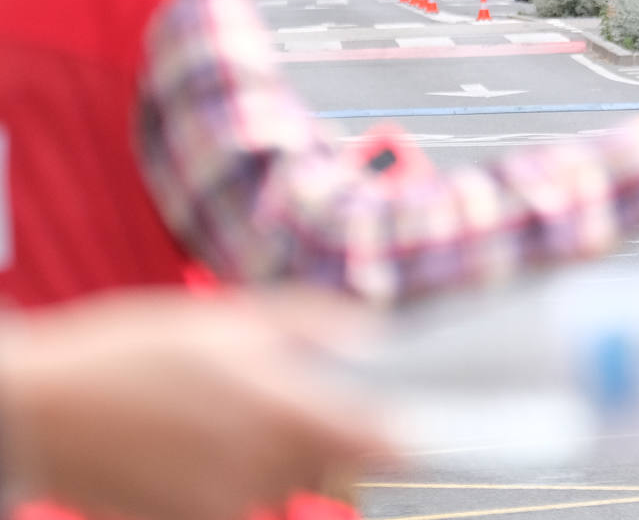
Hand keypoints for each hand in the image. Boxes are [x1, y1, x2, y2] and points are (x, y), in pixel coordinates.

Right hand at [0, 290, 392, 519]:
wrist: (36, 410)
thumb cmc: (130, 349)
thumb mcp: (229, 316)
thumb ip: (317, 324)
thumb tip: (379, 334)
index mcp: (281, 410)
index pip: (383, 442)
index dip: (408, 429)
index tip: (421, 413)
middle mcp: (264, 466)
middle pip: (337, 458)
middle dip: (332, 425)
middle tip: (294, 383)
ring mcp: (228, 502)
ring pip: (291, 476)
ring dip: (282, 445)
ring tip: (228, 401)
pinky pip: (245, 496)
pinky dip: (240, 468)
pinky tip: (200, 432)